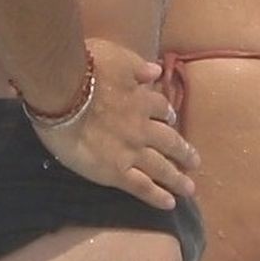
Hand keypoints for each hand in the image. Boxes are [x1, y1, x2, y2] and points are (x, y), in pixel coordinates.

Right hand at [29, 39, 198, 211]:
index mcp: (141, 99)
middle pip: (169, 141)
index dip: (167, 115)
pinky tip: (169, 203)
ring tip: (189, 188)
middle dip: (183, 151)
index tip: (171, 120)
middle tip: (195, 161)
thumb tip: (156, 71)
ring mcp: (132, 151)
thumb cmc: (86, 69)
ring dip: (177, 178)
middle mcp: (142, 127)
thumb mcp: (117, 57)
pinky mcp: (116, 172)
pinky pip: (142, 187)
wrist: (65, 93)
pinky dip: (157, 196)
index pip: (160, 108)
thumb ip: (137, 66)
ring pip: (161, 167)